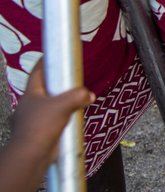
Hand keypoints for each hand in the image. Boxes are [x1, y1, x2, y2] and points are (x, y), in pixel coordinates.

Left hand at [5, 61, 93, 181]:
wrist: (32, 155)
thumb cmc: (42, 126)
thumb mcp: (64, 104)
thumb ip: (79, 95)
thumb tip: (89, 95)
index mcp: (30, 94)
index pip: (37, 72)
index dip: (45, 62)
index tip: (53, 55)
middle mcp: (29, 106)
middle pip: (44, 89)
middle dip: (57, 85)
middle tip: (71, 80)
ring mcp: (32, 120)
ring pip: (49, 106)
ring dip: (61, 103)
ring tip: (76, 101)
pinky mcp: (39, 133)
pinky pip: (52, 121)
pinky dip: (62, 119)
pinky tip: (72, 120)